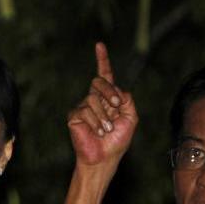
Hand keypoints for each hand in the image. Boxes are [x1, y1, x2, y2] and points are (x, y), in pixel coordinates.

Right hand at [67, 42, 137, 166]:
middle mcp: (94, 99)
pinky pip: (85, 110)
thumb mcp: (130, 118)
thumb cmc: (117, 141)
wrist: (104, 158)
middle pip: (100, 81)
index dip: (102, 60)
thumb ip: (127, 100)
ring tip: (106, 130)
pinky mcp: (74, 116)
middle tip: (116, 106)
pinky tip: (98, 133)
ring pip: (93, 98)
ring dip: (104, 116)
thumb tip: (117, 89)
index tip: (99, 45)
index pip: (105, 76)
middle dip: (110, 92)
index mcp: (108, 98)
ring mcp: (82, 107)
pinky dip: (95, 122)